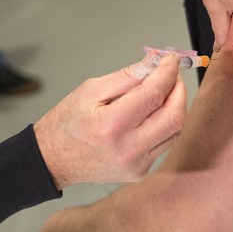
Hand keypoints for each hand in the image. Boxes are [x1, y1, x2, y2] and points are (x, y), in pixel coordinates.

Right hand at [33, 55, 185, 188]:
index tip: (170, 59)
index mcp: (111, 125)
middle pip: (174, 117)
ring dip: (175, 106)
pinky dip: (165, 123)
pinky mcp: (140, 171)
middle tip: (172, 74)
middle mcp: (127, 149)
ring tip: (164, 90)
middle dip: (179, 90)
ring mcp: (136, 164)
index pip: (153, 95)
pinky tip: (153, 112)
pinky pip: (164, 143)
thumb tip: (154, 64)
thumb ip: (126, 77)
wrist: (53, 160)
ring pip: (174, 131)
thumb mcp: (90, 90)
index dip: (167, 73)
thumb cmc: (67, 123)